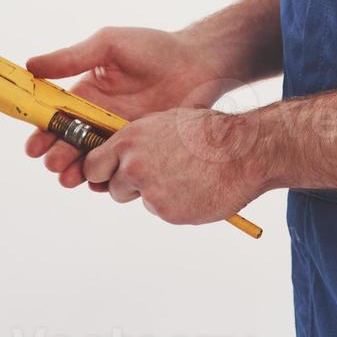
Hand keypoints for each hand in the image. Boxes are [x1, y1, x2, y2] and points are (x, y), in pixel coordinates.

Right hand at [23, 26, 236, 189]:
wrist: (200, 64)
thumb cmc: (155, 48)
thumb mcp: (109, 45)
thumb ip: (72, 58)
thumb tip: (30, 66)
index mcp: (86, 95)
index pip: (55, 119)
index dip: (41, 133)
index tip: (33, 147)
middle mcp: (99, 119)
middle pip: (69, 145)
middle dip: (58, 157)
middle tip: (55, 164)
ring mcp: (120, 137)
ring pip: (92, 161)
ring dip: (78, 172)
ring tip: (73, 177)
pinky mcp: (142, 150)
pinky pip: (121, 170)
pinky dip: (109, 179)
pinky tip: (102, 182)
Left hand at [80, 108, 267, 225]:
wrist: (243, 152)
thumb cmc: (209, 133)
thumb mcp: (165, 125)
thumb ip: (138, 143)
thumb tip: (119, 161)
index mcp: (130, 139)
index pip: (93, 166)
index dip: (102, 172)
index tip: (111, 173)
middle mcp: (134, 165)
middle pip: (112, 188)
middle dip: (129, 186)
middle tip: (158, 174)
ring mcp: (150, 190)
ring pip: (140, 200)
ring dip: (154, 194)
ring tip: (185, 176)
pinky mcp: (166, 211)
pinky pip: (162, 211)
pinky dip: (176, 204)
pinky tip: (196, 188)